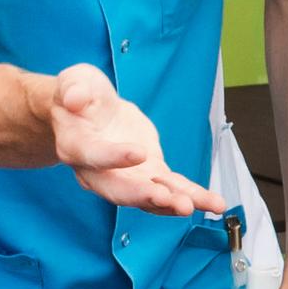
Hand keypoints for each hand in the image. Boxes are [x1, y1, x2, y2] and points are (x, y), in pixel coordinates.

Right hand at [47, 67, 222, 215]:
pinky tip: (213, 203)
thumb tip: (75, 98)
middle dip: (148, 197)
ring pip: (149, 196)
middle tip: (174, 201)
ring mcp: (125, 177)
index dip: (115, 157)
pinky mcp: (148, 174)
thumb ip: (74, 89)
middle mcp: (98, 171)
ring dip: (174, 203)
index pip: (94, 156)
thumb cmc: (79, 95)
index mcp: (76, 146)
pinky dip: (192, 196)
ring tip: (198, 206)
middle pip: (120, 190)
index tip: (139, 153)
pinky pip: (170, 189)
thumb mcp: (74, 82)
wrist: (87, 110)